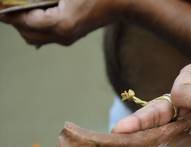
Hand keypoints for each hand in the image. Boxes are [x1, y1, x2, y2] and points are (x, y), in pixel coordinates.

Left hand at [0, 0, 125, 45]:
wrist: (120, 2)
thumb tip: (21, 0)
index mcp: (61, 23)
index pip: (25, 21)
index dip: (9, 13)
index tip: (0, 8)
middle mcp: (63, 36)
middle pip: (27, 35)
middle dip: (14, 22)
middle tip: (6, 8)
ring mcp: (67, 39)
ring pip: (35, 39)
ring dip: (24, 26)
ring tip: (19, 10)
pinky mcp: (71, 37)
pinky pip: (45, 37)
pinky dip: (35, 28)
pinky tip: (34, 15)